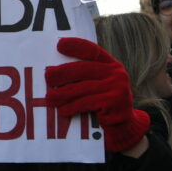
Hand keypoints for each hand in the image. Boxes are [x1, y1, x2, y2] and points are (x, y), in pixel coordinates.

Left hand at [45, 37, 150, 152]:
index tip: (59, 44)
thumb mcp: (100, 86)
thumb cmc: (104, 104)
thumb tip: (54, 71)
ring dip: (63, 93)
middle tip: (47, 78)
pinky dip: (72, 106)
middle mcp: (117, 73)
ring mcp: (117, 88)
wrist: (124, 126)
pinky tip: (62, 110)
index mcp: (112, 65)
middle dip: (62, 72)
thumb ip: (87, 76)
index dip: (76, 46)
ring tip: (49, 97)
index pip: (93, 50)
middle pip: (84, 69)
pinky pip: (87, 103)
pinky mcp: (114, 103)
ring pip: (83, 88)